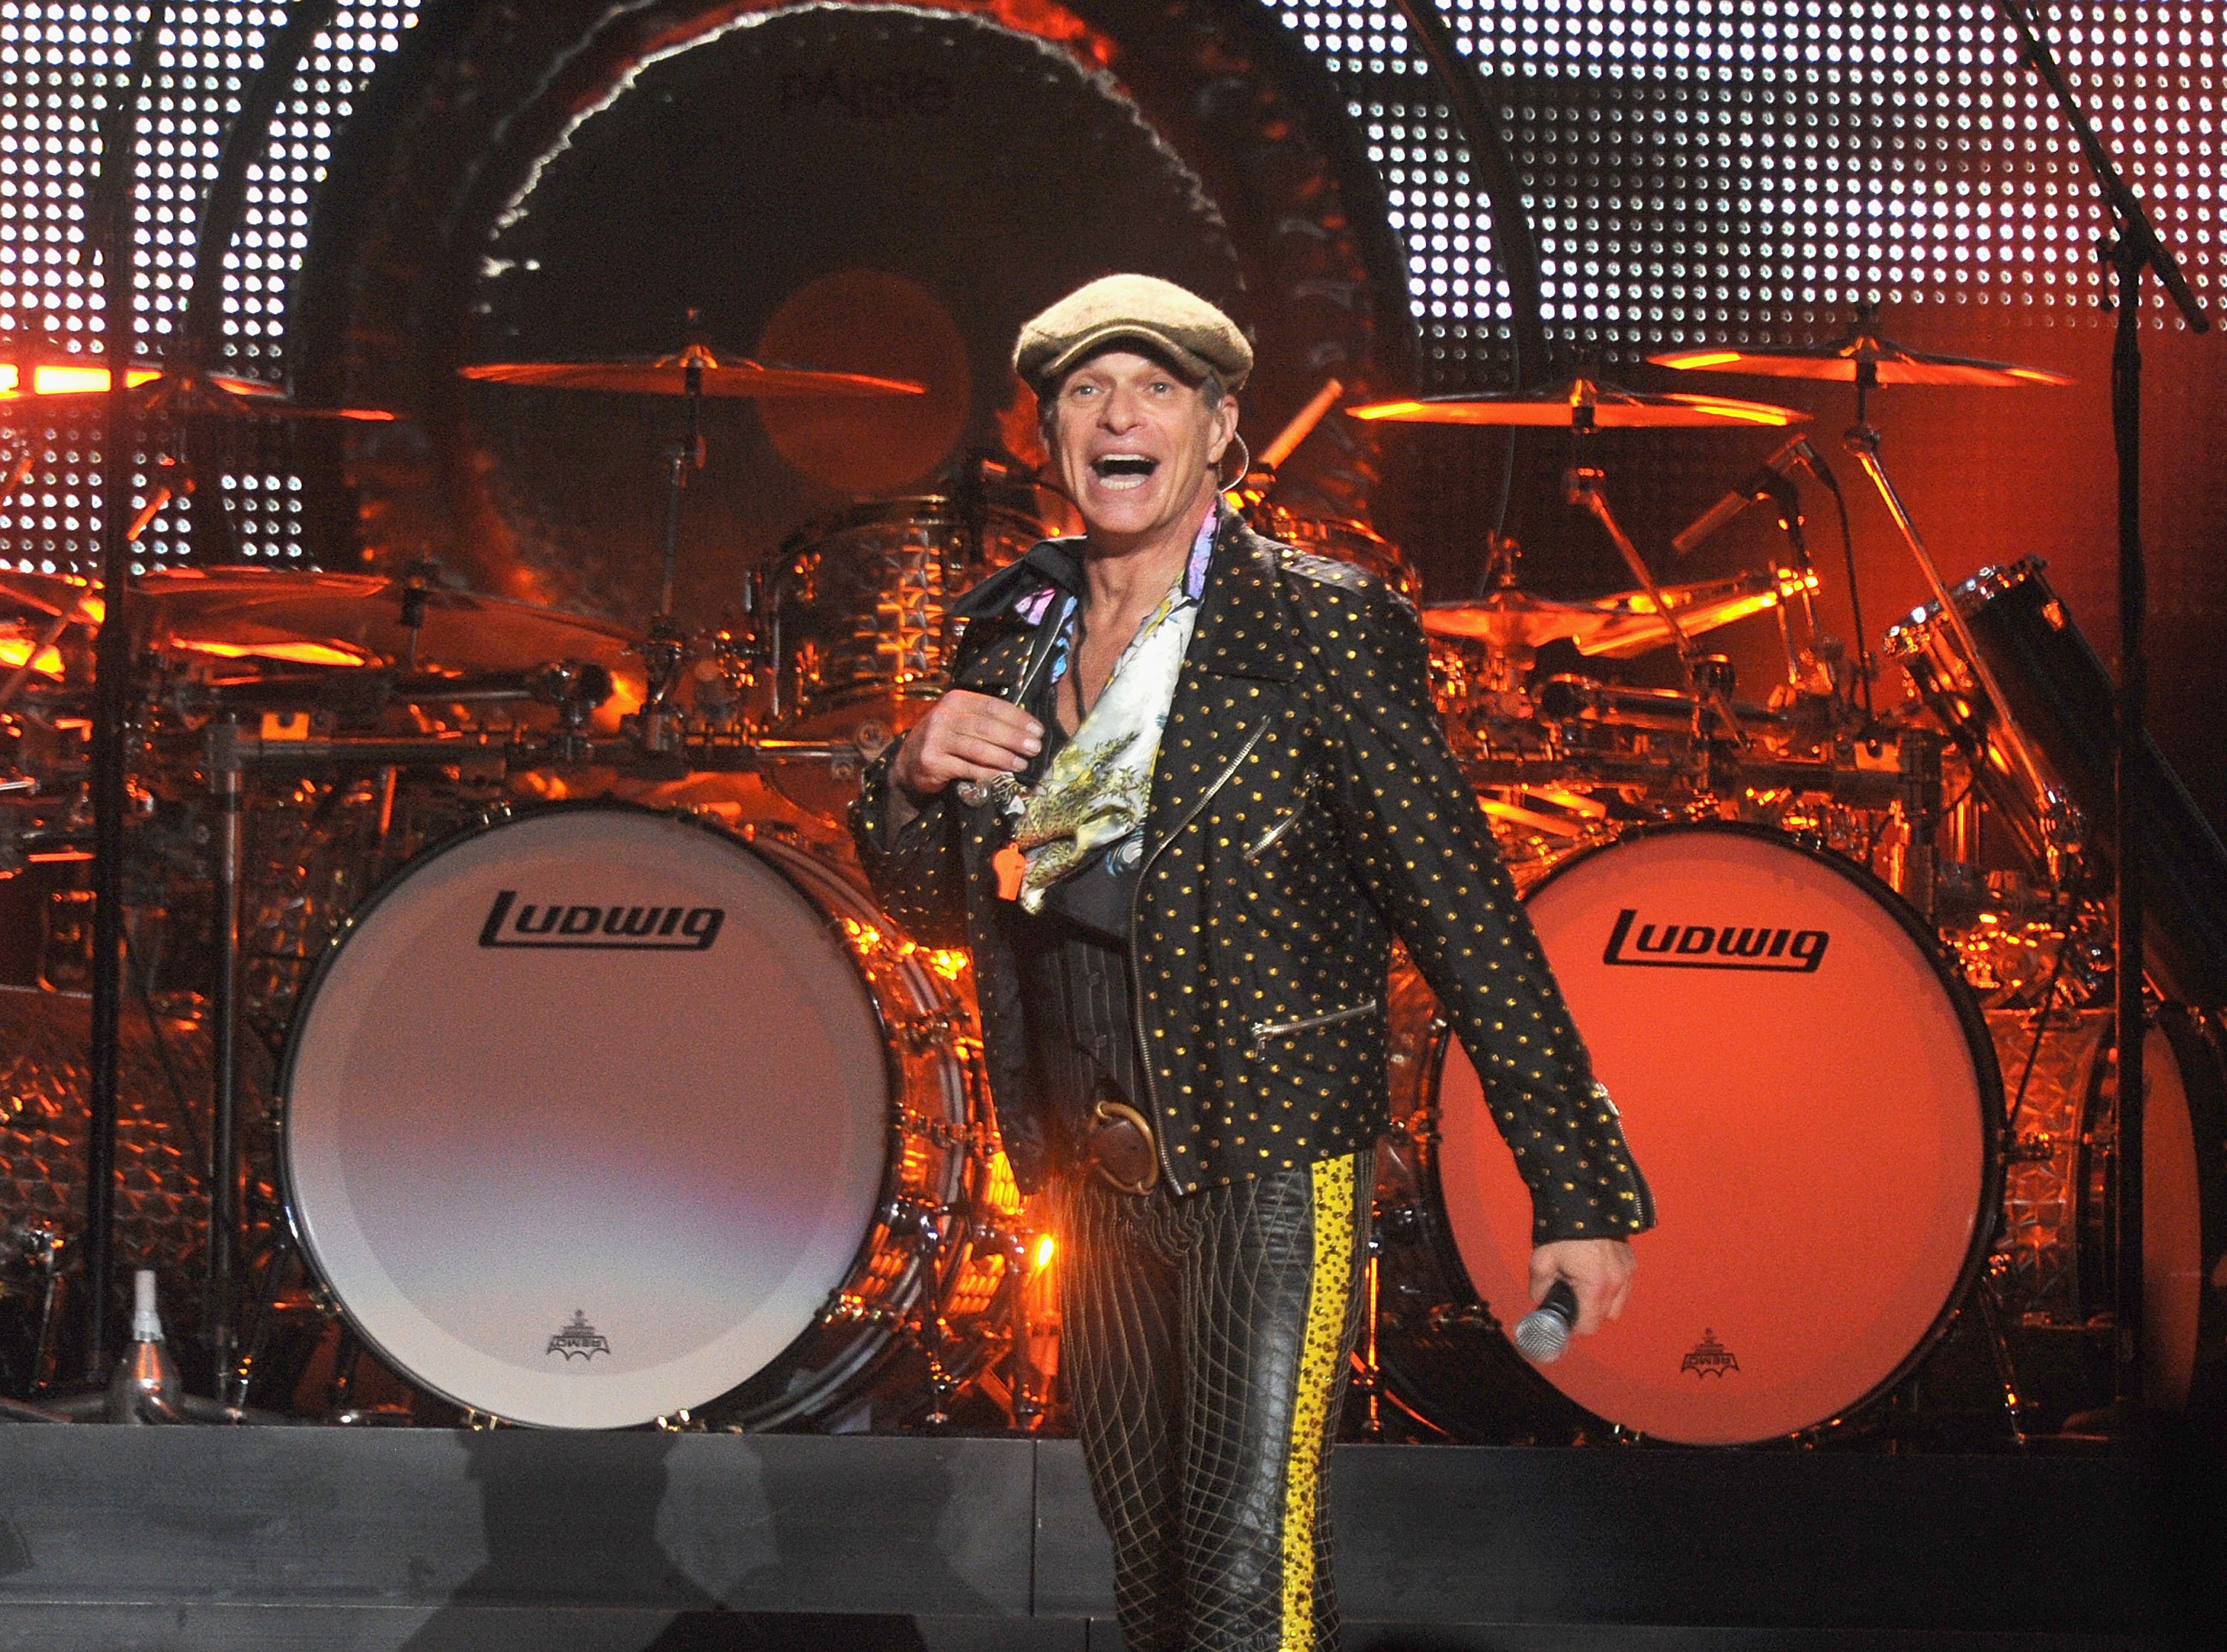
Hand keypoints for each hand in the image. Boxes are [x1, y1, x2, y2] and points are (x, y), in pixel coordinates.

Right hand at [891, 689, 1043, 800]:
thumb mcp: (960, 720)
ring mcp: (936, 739)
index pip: (992, 706)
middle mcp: (943, 716)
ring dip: (1005, 757)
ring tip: (1022, 764)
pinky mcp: (932, 762)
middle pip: (987, 726)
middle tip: (1035, 748)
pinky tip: (1003, 775)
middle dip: (1015, 738)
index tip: (1038, 730)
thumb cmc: (945, 739)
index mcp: (955, 700)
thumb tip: (1026, 728)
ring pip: (978, 748)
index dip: (1018, 718)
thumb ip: (985, 719)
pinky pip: (967, 768)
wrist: (908, 762)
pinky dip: (988, 773)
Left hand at [1529, 1237, 1635, 1337]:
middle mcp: (1617, 1283)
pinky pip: (1623, 1288)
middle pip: (1602, 1318)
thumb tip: (1541, 1302)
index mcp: (1595, 1286)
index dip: (1572, 1328)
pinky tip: (1593, 1275)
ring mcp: (1627, 1272)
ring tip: (1582, 1286)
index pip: (1588, 1327)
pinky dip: (1610, 1289)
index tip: (1562, 1320)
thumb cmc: (1561, 1231)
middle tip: (1568, 1299)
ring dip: (1600, 1304)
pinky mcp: (1631, 1261)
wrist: (1582, 1198)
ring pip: (1615, 1306)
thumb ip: (1539, 1290)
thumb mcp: (1541, 1262)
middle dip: (1584, 1314)